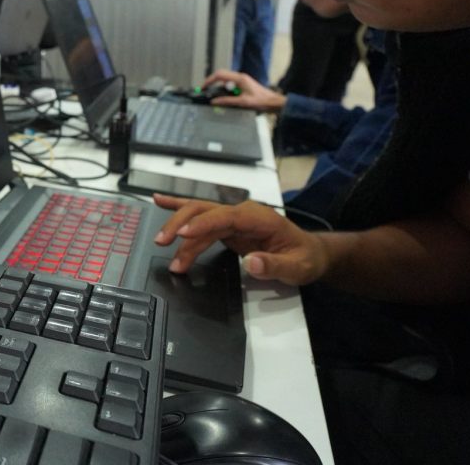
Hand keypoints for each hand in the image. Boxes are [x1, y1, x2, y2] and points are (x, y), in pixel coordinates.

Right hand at [152, 195, 328, 285]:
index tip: (182, 233)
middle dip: (181, 224)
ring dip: (178, 229)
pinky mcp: (225, 227)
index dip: (203, 223)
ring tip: (161, 244)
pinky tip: (160, 201)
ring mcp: (232, 218)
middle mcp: (242, 213)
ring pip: (198, 217)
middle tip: (163, 242)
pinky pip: (200, 217)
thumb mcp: (298, 267)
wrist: (309, 253)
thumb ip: (275, 265)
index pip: (226, 216)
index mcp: (259, 218)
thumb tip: (252, 263)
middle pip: (205, 211)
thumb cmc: (304, 258)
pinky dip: (179, 208)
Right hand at [201, 69, 284, 111]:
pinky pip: (229, 84)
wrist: (272, 101)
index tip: (203, 87)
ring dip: (219, 86)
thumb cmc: (261, 101)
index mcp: (239, 78)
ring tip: (217, 96)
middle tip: (206, 90)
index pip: (220, 75)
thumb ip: (227, 101)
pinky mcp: (242, 84)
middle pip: (221, 75)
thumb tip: (215, 101)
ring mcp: (241, 80)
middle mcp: (240, 77)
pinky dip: (224, 89)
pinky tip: (226, 97)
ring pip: (224, 79)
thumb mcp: (242, 102)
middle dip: (212, 82)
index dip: (209, 80)